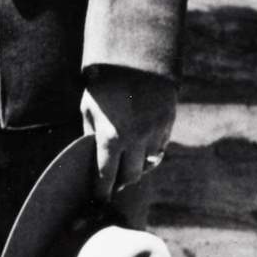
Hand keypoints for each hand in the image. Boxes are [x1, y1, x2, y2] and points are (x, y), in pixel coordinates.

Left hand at [81, 66, 177, 198]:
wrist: (135, 57)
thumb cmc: (104, 82)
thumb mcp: (89, 108)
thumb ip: (91, 135)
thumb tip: (93, 156)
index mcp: (111, 138)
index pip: (106, 177)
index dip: (102, 191)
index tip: (99, 198)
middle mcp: (135, 140)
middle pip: (130, 176)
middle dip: (120, 183)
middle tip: (113, 185)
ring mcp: (154, 132)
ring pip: (148, 165)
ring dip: (137, 170)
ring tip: (128, 168)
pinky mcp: (167, 123)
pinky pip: (160, 149)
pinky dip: (151, 155)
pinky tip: (142, 152)